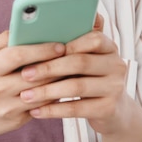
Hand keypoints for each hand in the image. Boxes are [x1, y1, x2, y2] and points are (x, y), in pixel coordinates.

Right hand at [0, 30, 65, 141]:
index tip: (59, 44)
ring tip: (73, 68)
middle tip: (74, 54)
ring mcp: (7, 108)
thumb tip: (24, 27)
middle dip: (57, 64)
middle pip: (34, 75)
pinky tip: (62, 85)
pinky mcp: (17, 121)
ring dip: (60, 80)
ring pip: (42, 92)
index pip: (16, 55)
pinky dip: (54, 95)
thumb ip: (0, 41)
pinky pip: (42, 106)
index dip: (40, 49)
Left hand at [18, 18, 130, 134]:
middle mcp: (116, 65)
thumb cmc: (88, 77)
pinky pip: (76, 109)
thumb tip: (34, 29)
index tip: (38, 49)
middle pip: (80, 62)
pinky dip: (53, 110)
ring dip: (47, 91)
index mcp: (109, 46)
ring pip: (76, 86)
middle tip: (25, 74)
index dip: (64, 44)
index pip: (91, 38)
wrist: (114, 111)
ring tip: (26, 95)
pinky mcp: (109, 109)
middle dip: (48, 68)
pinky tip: (36, 110)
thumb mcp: (84, 58)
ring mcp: (115, 88)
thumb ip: (68, 44)